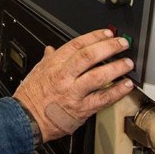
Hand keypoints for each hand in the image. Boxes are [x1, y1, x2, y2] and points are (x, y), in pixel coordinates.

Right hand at [13, 29, 133, 142]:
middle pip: (89, 56)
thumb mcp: (37, 72)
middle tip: (122, 44)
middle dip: (108, 48)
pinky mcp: (81, 109)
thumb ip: (48, 59)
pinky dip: (117, 91)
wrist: (27, 119)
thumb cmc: (30, 97)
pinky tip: (126, 86)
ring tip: (128, 63)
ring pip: (98, 76)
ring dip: (116, 68)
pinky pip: (102, 99)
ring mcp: (73, 92)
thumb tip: (51, 49)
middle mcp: (64, 76)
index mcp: (54, 64)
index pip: (76, 44)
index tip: (107, 34)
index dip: (94, 37)